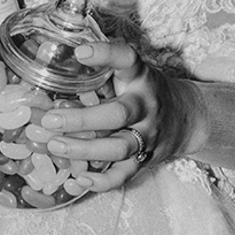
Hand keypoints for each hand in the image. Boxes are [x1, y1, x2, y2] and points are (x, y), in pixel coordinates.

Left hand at [38, 40, 162, 194]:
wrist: (186, 117)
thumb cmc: (142, 91)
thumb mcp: (128, 73)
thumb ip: (99, 71)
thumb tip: (48, 63)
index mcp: (139, 77)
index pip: (126, 60)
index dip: (105, 54)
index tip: (80, 52)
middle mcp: (145, 105)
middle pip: (118, 114)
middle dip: (82, 119)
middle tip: (50, 120)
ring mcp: (147, 134)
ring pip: (119, 147)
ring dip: (85, 150)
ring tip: (54, 146)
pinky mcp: (146, 158)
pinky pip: (124, 173)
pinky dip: (101, 181)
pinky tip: (77, 179)